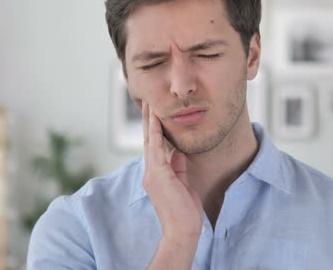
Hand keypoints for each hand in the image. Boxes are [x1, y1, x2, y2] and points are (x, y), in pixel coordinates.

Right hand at [141, 102, 203, 242]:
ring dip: (150, 121)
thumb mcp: (183, 184)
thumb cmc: (185, 212)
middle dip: (149, 120)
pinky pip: (156, 148)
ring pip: (150, 140)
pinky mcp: (158, 175)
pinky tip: (156, 119)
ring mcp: (152, 173)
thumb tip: (178, 152)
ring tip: (150, 103)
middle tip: (147, 101)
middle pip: (149, 140)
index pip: (154, 147)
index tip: (155, 114)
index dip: (154, 130)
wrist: (182, 230)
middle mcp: (150, 172)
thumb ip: (179, 167)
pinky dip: (156, 132)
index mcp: (156, 175)